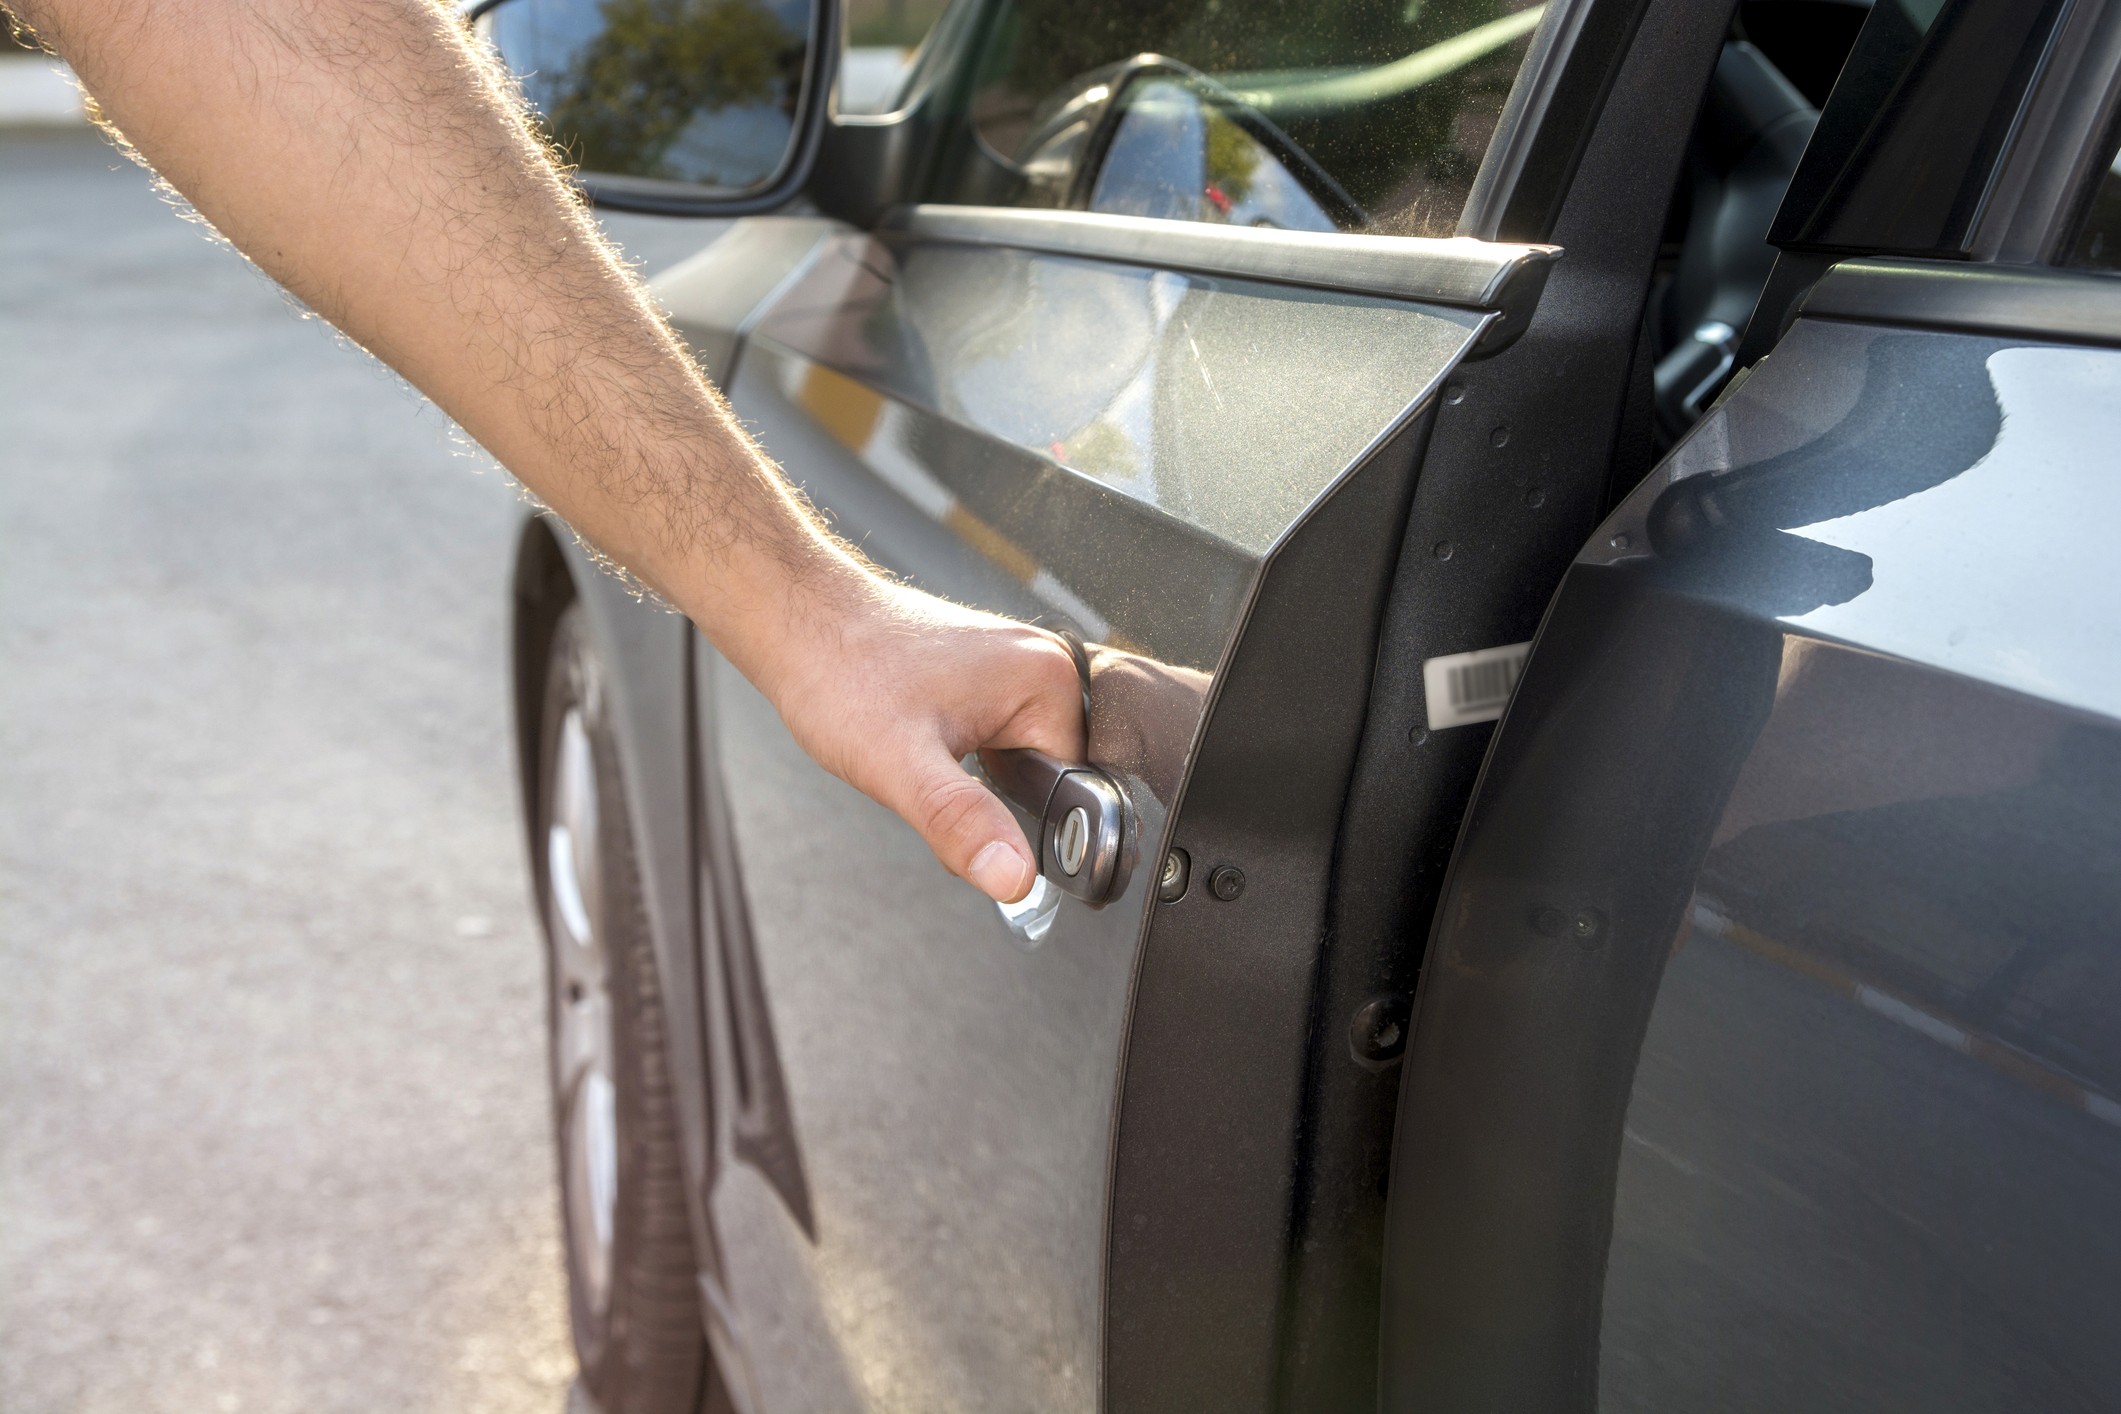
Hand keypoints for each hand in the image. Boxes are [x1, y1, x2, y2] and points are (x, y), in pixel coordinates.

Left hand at [756, 578, 1085, 903]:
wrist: (796, 621)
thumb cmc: (840, 673)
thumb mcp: (901, 767)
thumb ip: (963, 824)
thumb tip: (1017, 880)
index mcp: (1047, 681)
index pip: (1071, 790)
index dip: (1018, 828)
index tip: (965, 824)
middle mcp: (1040, 665)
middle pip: (1044, 778)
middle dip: (989, 802)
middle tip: (928, 780)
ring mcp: (1013, 666)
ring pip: (1014, 763)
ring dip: (969, 780)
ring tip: (916, 749)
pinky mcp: (986, 673)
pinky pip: (993, 739)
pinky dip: (958, 757)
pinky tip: (919, 741)